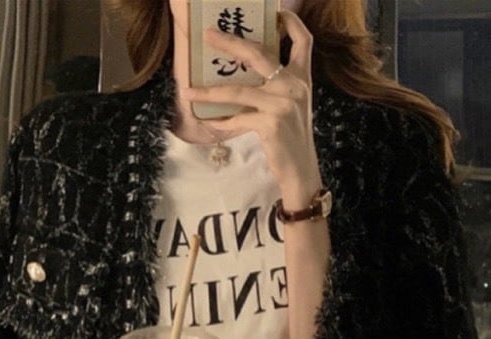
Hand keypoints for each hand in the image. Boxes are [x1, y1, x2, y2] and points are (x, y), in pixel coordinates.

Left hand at [180, 10, 321, 197]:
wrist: (301, 170)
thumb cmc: (291, 139)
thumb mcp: (291, 106)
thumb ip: (276, 87)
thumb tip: (241, 74)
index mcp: (302, 78)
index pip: (303, 40)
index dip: (290, 22)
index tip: (276, 12)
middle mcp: (294, 85)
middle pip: (258, 54)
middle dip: (231, 42)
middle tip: (208, 35)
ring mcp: (282, 103)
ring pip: (238, 91)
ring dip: (208, 92)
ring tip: (187, 91)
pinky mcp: (271, 123)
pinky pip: (238, 118)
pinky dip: (222, 122)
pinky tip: (211, 123)